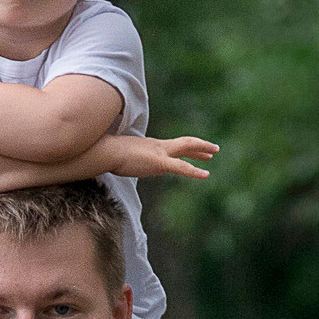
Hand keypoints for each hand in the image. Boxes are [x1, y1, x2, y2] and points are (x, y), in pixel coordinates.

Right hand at [98, 131, 219, 180]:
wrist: (105, 152)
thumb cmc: (108, 155)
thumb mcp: (121, 159)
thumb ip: (127, 161)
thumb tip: (121, 166)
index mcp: (150, 147)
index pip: (172, 146)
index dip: (186, 148)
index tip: (196, 150)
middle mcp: (158, 146)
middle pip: (183, 144)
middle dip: (199, 146)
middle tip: (214, 149)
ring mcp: (159, 153)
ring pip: (186, 148)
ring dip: (202, 150)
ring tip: (214, 153)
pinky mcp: (159, 162)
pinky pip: (182, 167)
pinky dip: (195, 171)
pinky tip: (206, 174)